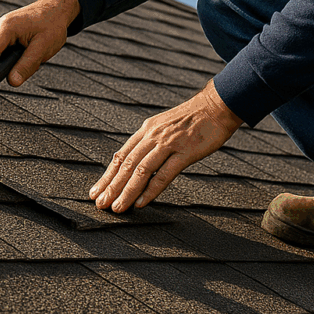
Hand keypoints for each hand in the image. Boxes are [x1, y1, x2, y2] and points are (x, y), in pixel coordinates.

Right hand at [0, 0, 79, 85]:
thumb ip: (27, 65)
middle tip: (35, 59)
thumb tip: (12, 82)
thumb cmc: (52, 24)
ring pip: (2, 57)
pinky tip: (30, 47)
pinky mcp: (2, 34)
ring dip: (17, 60)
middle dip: (12, 66)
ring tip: (35, 50)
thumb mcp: (44, 46)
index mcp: (7, 28)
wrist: (56, 9)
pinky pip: (5, 52)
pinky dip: (17, 55)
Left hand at [89, 80, 242, 211]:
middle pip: (127, 164)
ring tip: (117, 208)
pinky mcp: (185, 152)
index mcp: (147, 129)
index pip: (122, 155)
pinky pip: (164, 174)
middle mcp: (154, 135)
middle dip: (111, 187)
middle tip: (100, 205)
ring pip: (141, 170)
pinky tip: (141, 203)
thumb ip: (152, 141)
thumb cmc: (194, 117)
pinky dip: (150, 190)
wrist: (217, 105)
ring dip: (126, 191)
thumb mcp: (166, 125)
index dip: (108, 175)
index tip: (96, 191)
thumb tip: (138, 162)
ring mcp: (169, 143)